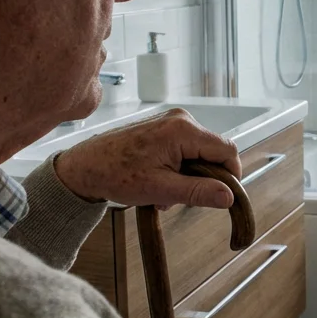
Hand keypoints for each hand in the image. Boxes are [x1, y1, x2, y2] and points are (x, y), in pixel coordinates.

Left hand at [52, 108, 239, 208]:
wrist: (85, 166)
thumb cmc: (116, 175)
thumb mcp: (161, 189)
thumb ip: (199, 192)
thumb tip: (229, 197)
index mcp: (183, 130)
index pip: (226, 150)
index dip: (231, 175)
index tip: (225, 196)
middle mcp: (181, 119)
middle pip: (214, 151)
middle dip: (205, 177)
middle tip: (185, 198)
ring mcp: (171, 121)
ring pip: (199, 152)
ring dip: (190, 175)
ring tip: (166, 192)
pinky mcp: (164, 127)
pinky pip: (186, 148)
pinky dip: (179, 167)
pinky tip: (161, 181)